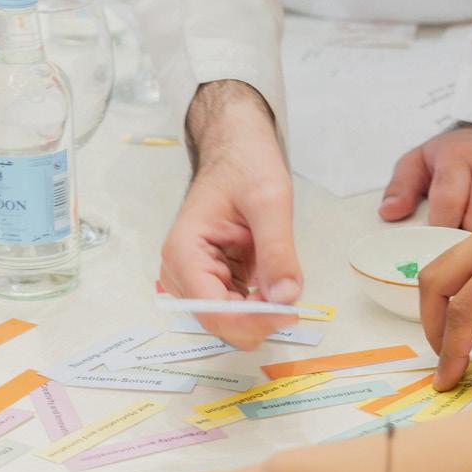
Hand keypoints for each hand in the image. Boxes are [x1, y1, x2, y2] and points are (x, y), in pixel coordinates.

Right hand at [160, 81, 301, 348]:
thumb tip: (287, 297)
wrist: (236, 150)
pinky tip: (270, 278)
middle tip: (291, 293)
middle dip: (258, 317)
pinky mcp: (209, 280)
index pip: (214, 310)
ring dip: (260, 311)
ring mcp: (193, 279)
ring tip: (279, 276)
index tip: (290, 313)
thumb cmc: (246, 165)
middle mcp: (180, 272)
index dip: (252, 320)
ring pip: (229, 320)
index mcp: (184, 252)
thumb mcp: (270, 201)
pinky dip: (258, 303)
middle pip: (219, 322)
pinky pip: (235, 308)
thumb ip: (278, 250)